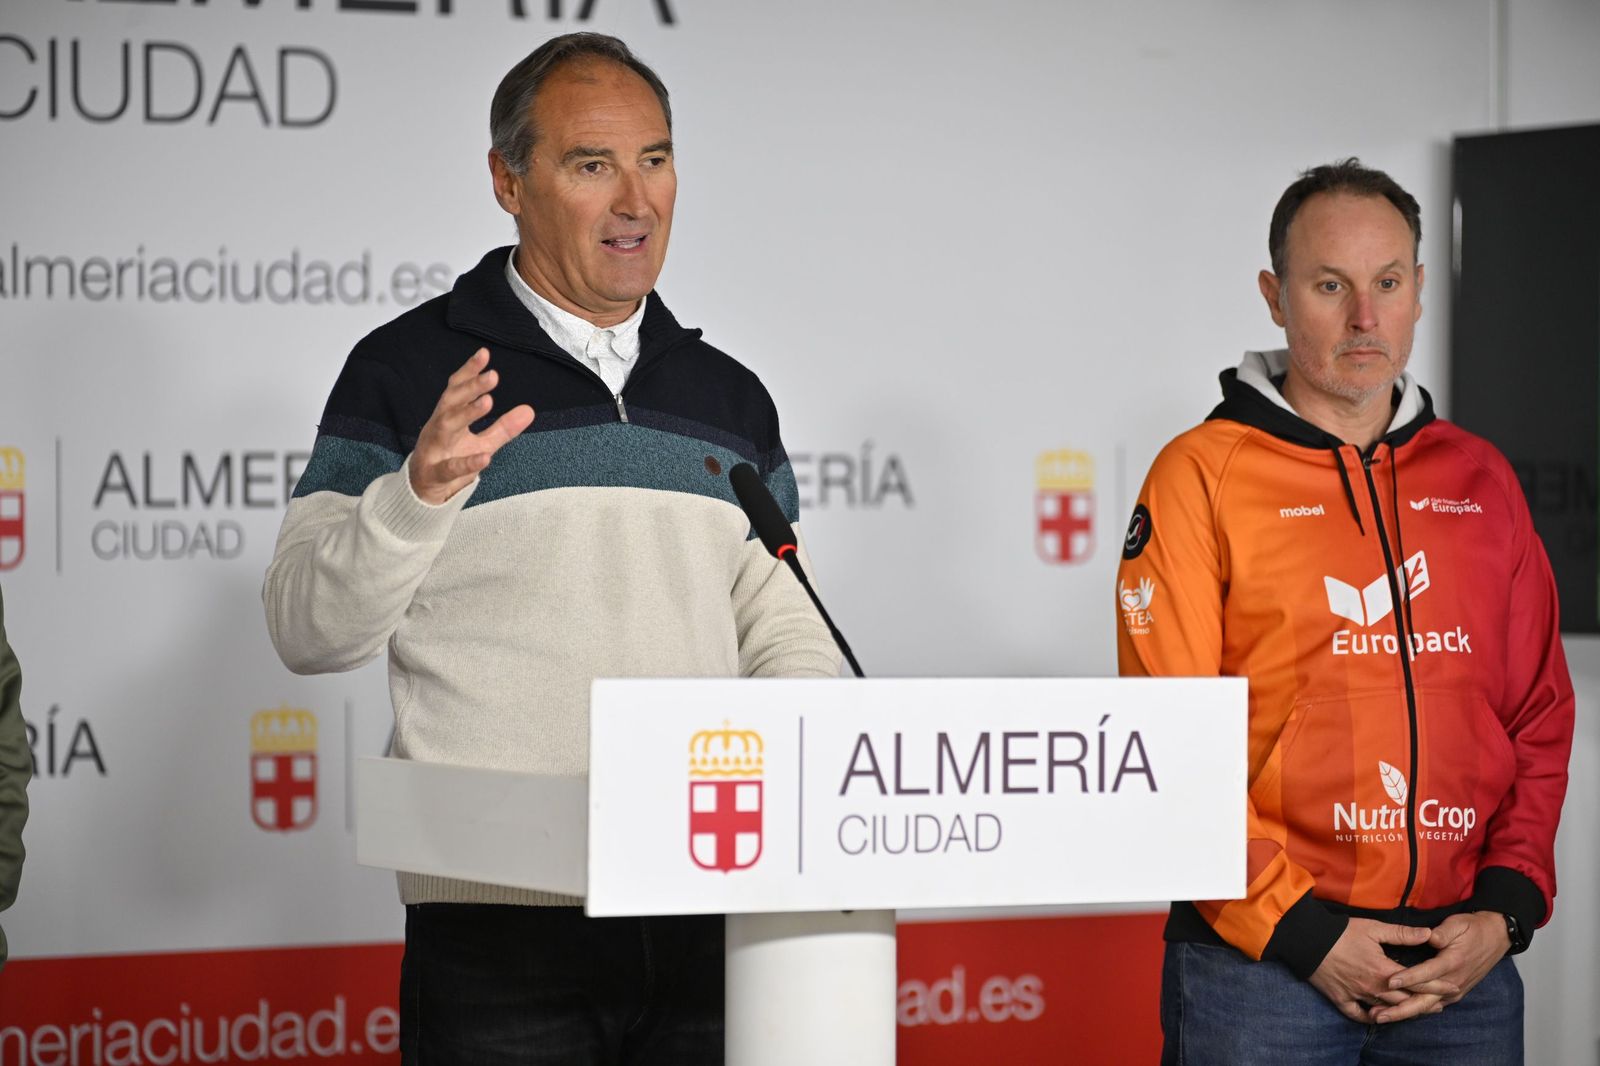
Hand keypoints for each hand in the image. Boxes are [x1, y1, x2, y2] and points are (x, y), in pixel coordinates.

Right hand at [408, 349, 534, 504]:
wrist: (425, 490)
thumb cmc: (451, 459)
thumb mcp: (483, 443)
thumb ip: (504, 427)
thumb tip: (529, 410)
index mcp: (448, 415)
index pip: (457, 388)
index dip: (469, 371)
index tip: (484, 353)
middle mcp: (439, 427)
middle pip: (451, 401)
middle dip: (470, 387)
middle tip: (493, 376)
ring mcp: (434, 449)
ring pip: (446, 426)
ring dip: (466, 413)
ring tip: (488, 402)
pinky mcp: (435, 473)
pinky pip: (450, 467)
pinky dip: (467, 462)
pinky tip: (485, 458)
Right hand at [1308, 918, 1456, 1023]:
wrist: (1308, 940)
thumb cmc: (1342, 932)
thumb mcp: (1373, 928)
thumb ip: (1402, 934)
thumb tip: (1429, 934)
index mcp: (1384, 970)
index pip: (1417, 981)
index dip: (1437, 985)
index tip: (1453, 987)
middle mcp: (1373, 988)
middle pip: (1405, 1000)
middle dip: (1424, 1002)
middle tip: (1440, 1004)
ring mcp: (1356, 995)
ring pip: (1385, 1009)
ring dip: (1402, 1011)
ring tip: (1415, 1012)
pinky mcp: (1340, 998)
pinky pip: (1357, 1014)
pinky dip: (1369, 1017)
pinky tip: (1378, 1017)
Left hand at [1379, 911, 1509, 1021]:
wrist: (1495, 938)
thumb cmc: (1472, 929)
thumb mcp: (1457, 924)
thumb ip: (1442, 932)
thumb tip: (1428, 936)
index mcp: (1452, 963)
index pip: (1427, 973)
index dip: (1408, 978)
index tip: (1389, 982)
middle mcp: (1453, 982)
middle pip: (1424, 1001)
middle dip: (1401, 1009)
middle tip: (1378, 1015)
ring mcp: (1454, 991)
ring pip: (1427, 1007)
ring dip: (1404, 1013)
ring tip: (1381, 1017)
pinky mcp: (1454, 994)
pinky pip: (1432, 1005)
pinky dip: (1415, 1010)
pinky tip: (1399, 1013)